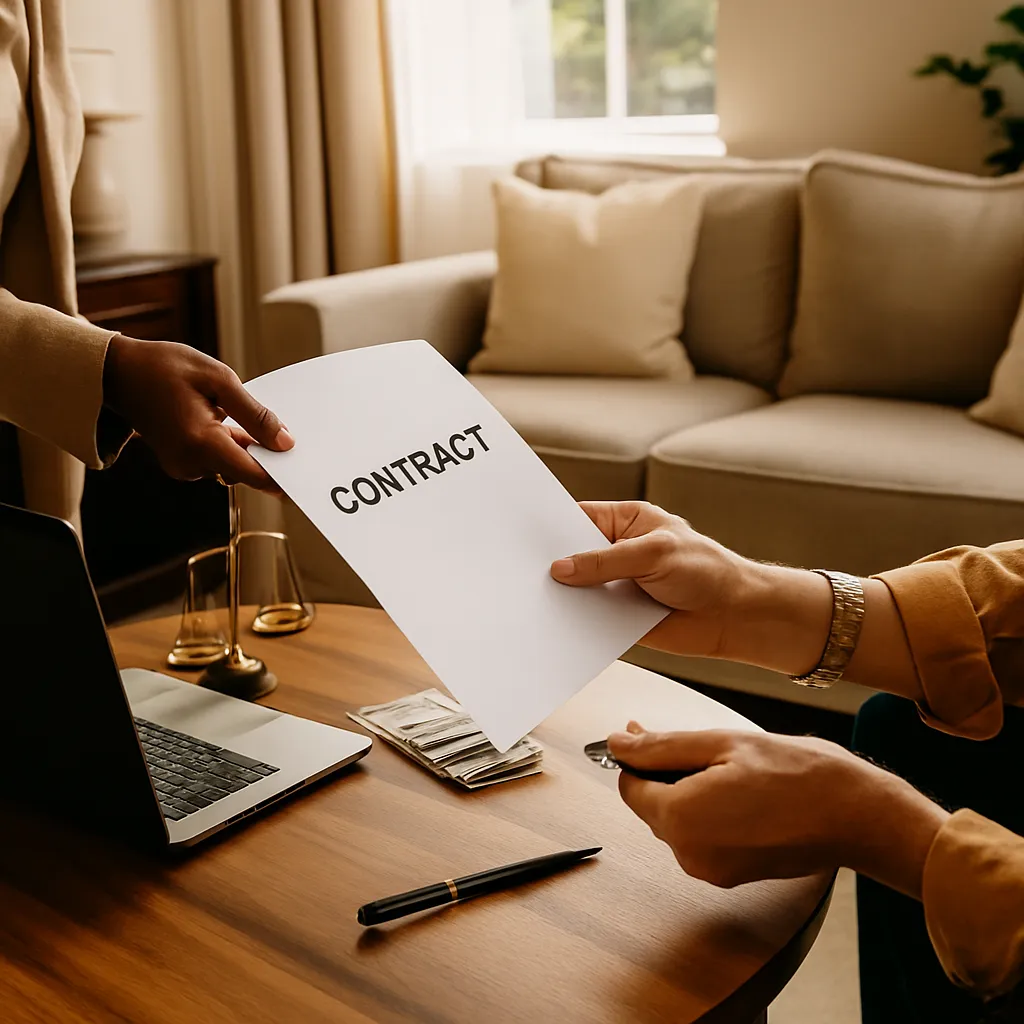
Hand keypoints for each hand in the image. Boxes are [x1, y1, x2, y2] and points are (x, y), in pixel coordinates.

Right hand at [102, 336, 292, 491]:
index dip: (283, 476)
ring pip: (233, 466)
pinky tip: (230, 421)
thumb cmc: (165, 368)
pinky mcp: (182, 464)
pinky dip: (231, 445)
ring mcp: (184, 467)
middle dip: (268, 455)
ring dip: (248, 447)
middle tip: (285, 431)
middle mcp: (191, 463)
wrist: (119, 373)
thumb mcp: (218, 379)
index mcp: (200, 442)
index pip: (254, 474)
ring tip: (245, 416)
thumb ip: (254, 413)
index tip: (306, 472)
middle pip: (246, 471)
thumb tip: (285, 442)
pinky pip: (218, 461)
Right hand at [549, 500, 922, 699]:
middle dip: (548, 564)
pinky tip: (550, 626)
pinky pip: (587, 619)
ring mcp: (614, 585)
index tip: (519, 536)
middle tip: (515, 571)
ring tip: (524, 601)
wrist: (737, 618)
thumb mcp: (654, 555)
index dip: (549, 527)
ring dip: (558, 597)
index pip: (576, 519)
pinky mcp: (617, 618)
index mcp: (624, 522)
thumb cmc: (708, 571)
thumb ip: (605, 561)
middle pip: (570, 555)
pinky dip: (572, 624)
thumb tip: (561, 568)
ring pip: (576, 590)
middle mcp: (615, 553)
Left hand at [609, 724, 947, 896]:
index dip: (634, 758)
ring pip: (678, 820)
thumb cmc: (799, 775)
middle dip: (663, 772)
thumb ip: (662, 746)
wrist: (856, 815)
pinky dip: (708, 811)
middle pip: (653, 805)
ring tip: (725, 763)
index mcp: (680, 819)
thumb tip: (619, 743)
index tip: (645, 734)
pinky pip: (701, 837)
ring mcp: (710, 870)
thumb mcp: (722, 744)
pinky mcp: (731, 875)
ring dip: (688, 790)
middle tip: (695, 743)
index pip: (629, 787)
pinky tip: (736, 788)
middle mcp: (689, 854)